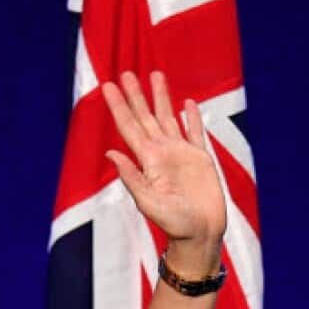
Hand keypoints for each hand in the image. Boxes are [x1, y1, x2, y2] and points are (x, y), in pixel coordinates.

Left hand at [103, 71, 226, 275]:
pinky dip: (191, 117)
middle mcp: (162, 153)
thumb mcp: (148, 201)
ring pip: (168, 118)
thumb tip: (112, 153)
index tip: (107, 86)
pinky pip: (195, 133)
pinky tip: (186, 103)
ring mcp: (181, 155)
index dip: (119, 106)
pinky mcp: (201, 160)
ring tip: (155, 75)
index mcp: (148, 161)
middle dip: (135, 95)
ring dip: (161, 98)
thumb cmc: (174, 224)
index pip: (129, 127)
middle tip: (125, 73)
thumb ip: (132, 177)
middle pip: (145, 117)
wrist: (200, 235)